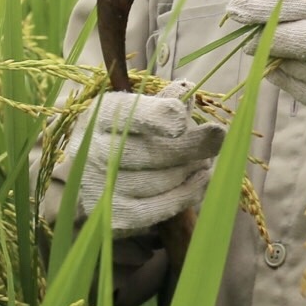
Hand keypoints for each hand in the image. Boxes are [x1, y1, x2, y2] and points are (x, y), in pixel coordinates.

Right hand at [32, 80, 224, 233]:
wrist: (87, 179)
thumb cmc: (121, 136)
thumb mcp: (134, 112)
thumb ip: (161, 103)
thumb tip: (187, 90)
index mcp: (100, 115)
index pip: (129, 114)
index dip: (157, 118)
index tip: (181, 121)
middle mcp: (94, 150)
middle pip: (153, 151)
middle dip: (192, 145)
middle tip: (218, 137)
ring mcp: (102, 186)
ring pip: (162, 180)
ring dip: (193, 170)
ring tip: (207, 160)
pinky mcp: (114, 215)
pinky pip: (159, 208)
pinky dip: (187, 194)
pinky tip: (202, 181)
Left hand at [224, 0, 305, 122]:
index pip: (301, 2)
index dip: (263, 5)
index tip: (235, 8)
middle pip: (300, 42)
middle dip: (265, 38)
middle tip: (245, 35)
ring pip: (301, 72)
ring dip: (275, 62)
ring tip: (268, 50)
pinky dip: (290, 82)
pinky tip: (284, 69)